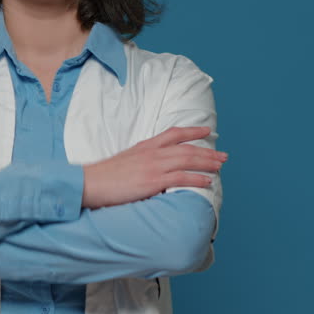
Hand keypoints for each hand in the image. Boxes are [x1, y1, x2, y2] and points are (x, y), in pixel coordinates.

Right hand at [82, 126, 227, 208]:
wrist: (90, 183)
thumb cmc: (105, 176)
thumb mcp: (126, 161)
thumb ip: (142, 161)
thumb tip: (156, 168)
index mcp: (145, 146)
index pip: (174, 133)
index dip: (192, 131)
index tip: (207, 130)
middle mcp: (152, 153)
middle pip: (187, 148)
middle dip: (207, 151)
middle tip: (223, 156)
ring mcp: (153, 166)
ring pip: (188, 160)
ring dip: (207, 163)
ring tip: (220, 167)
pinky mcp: (153, 181)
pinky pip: (181, 178)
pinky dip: (197, 179)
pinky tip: (207, 181)